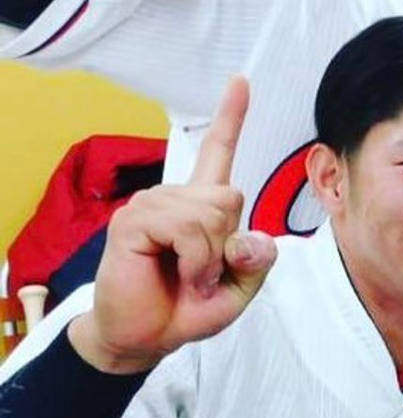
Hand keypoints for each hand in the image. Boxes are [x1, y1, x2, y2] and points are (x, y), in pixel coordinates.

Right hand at [69, 77, 275, 375]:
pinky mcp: (132, 221)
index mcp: (202, 204)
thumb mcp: (237, 290)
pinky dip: (194, 259)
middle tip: (203, 273)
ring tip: (187, 275)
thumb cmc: (186, 308)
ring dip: (208, 257)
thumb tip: (251, 239)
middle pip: (230, 195)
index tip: (240, 80)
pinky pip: (186, 228)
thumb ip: (255, 263)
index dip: (231, 116)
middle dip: (227, 242)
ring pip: (211, 213)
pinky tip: (177, 272)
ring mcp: (151, 205)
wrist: (142, 337)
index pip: (218, 151)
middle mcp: (176, 196)